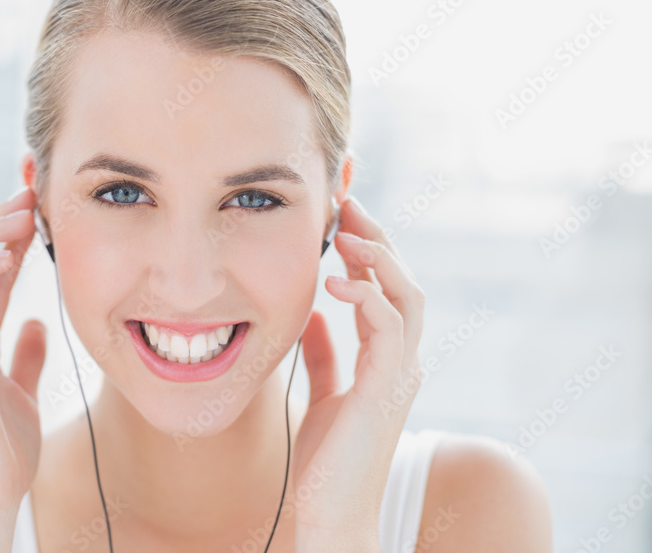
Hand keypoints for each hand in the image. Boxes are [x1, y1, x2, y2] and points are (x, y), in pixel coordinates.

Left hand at [291, 196, 424, 551]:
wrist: (327, 517)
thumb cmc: (325, 464)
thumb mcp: (321, 396)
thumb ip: (325, 356)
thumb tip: (315, 315)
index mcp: (385, 363)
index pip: (386, 292)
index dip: (368, 254)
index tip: (340, 223)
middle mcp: (400, 364)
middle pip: (404, 285)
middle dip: (378, 241)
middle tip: (347, 206)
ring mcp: (399, 377)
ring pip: (407, 298)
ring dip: (379, 258)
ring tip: (348, 231)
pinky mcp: (386, 390)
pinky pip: (389, 329)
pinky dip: (368, 297)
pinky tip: (336, 283)